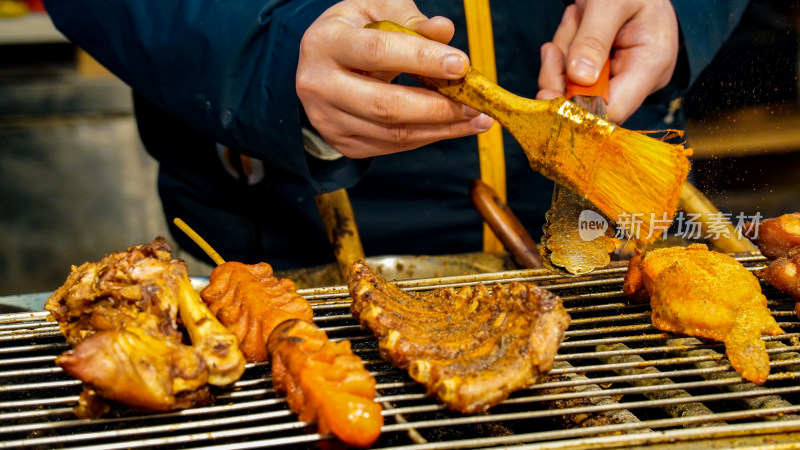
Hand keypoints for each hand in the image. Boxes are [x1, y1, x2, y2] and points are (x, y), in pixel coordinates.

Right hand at [296, 0, 493, 158]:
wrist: (321, 63)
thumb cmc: (355, 30)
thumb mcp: (377, 9)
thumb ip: (410, 18)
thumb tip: (444, 31)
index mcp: (325, 43)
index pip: (378, 52)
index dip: (422, 59)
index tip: (462, 64)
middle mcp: (319, 85)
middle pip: (385, 105)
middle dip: (437, 107)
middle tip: (476, 104)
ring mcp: (328, 119)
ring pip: (392, 133)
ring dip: (441, 129)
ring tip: (476, 119)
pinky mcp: (342, 142)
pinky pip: (391, 145)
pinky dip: (426, 137)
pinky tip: (451, 127)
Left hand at [537, 1, 678, 123]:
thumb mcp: (610, 3)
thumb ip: (593, 39)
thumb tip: (579, 78)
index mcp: (652, 63)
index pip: (612, 110)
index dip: (576, 110)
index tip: (545, 95)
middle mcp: (639, 78)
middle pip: (588, 103)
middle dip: (561, 76)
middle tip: (553, 47)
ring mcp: (622, 76)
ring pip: (574, 88)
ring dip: (562, 57)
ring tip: (573, 18)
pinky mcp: (605, 71)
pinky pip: (573, 76)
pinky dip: (564, 53)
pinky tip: (574, 24)